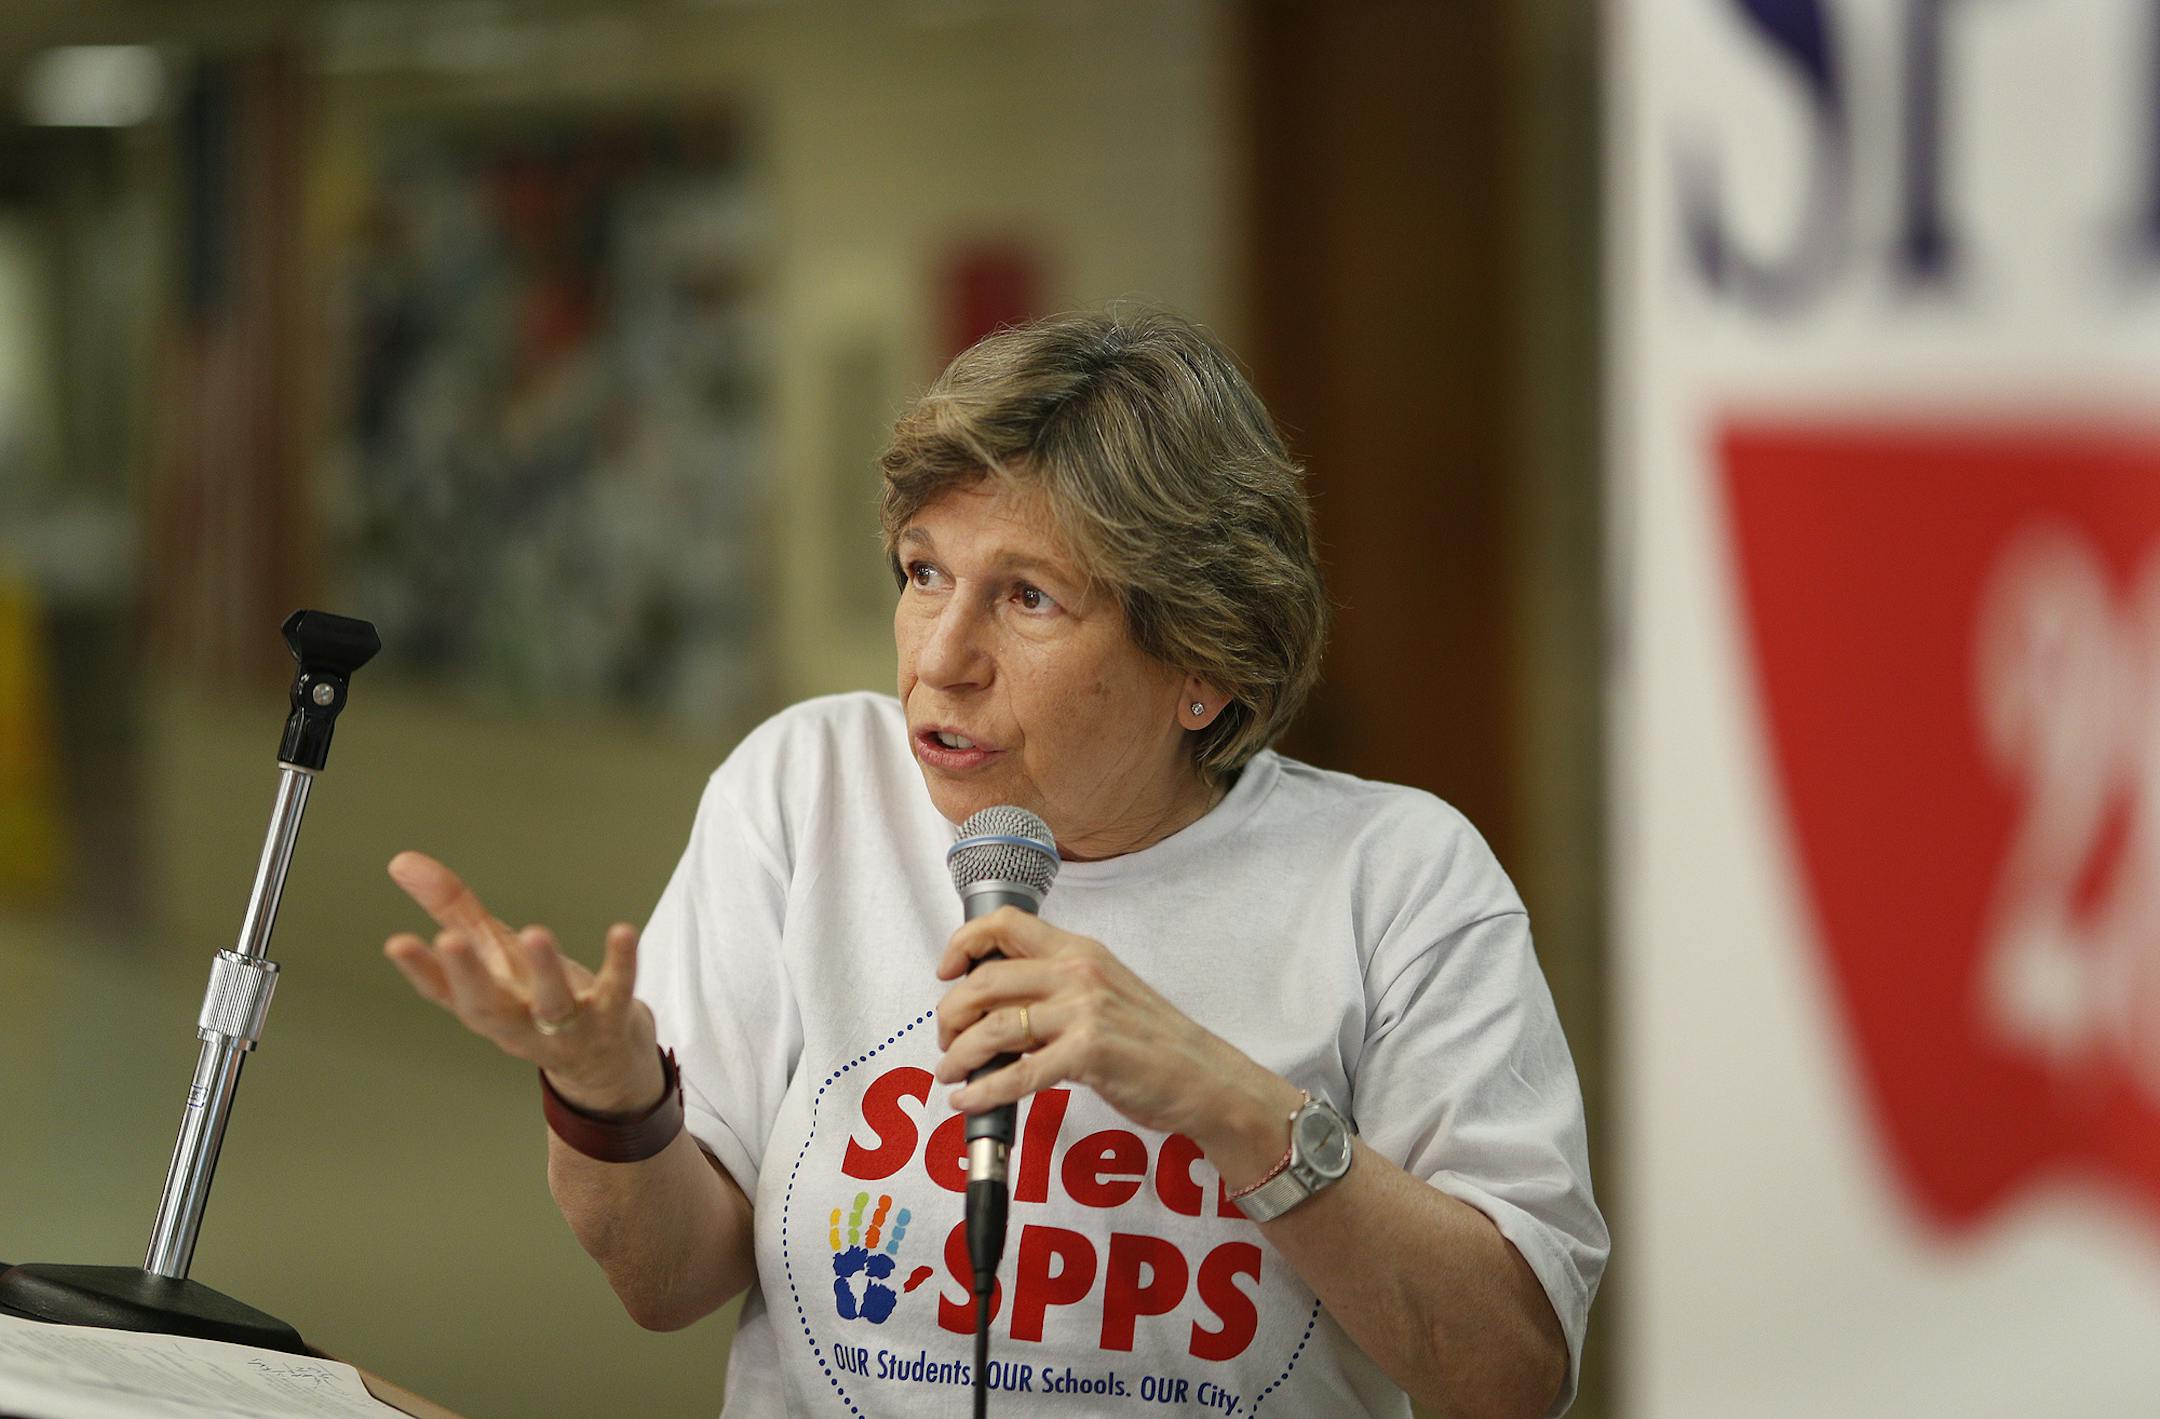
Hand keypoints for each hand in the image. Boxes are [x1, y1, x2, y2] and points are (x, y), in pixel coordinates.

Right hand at [383, 851, 660, 1115]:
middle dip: (468, 974)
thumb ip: (451, 908)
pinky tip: (622, 931)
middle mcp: (517, 1023)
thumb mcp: (491, 952)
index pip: (443, 992)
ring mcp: (565, 1028)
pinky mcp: (611, 1018)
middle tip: (447, 940)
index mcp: (482, 1006)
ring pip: (552, 1003)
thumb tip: (399, 860)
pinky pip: (617, 989)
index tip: (397, 942)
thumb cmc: (531, 997)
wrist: (600, 1059)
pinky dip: (621, 962)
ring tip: (535, 932)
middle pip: (487, 1006)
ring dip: (544, 969)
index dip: (419, 969)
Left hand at [931, 907, 1300, 1166]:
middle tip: (946, 1040)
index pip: (1007, 924)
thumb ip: (1055, 987)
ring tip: (950, 1073)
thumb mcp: (1104, 991)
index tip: (945, 971)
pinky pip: (1018, 1073)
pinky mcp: (1090, 1054)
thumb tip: (993, 1002)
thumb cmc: (1152, 1040)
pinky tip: (968, 1101)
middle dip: (951, 1014)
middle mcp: (1078, 972)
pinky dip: (983, 1091)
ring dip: (959, 1055)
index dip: (963, 942)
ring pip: (994, 1027)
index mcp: (1080, 950)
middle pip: (985, 980)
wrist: (1203, 1076)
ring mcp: (1085, 1011)